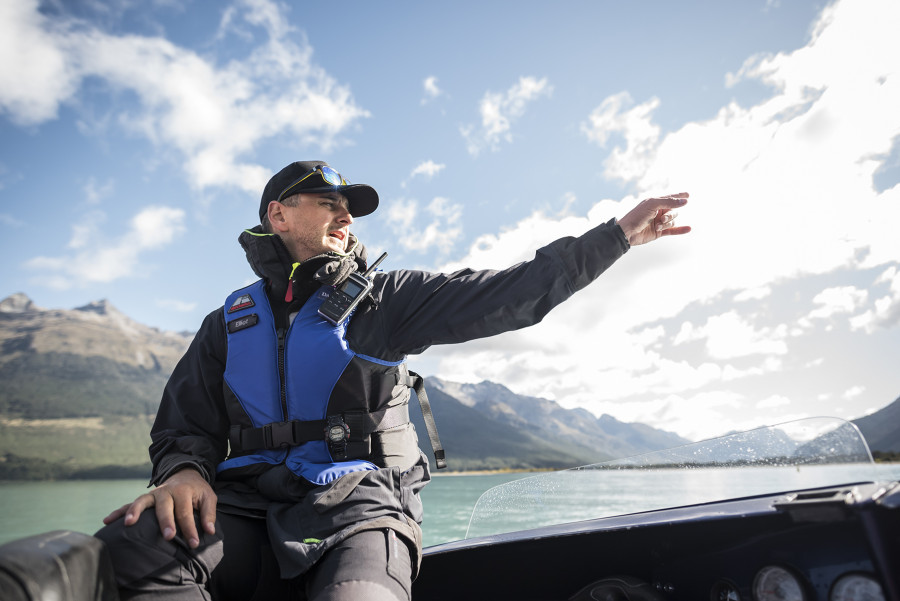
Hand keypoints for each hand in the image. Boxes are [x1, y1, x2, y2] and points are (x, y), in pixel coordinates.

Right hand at [102, 467, 216, 548]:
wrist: (185, 474)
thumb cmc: (197, 491)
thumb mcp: (209, 497)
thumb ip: (209, 513)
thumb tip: (209, 531)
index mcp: (183, 491)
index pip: (186, 512)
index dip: (190, 529)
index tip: (194, 544)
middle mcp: (166, 491)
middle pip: (165, 507)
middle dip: (166, 521)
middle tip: (168, 536)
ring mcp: (153, 495)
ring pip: (142, 501)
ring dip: (135, 511)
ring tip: (128, 523)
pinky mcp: (145, 499)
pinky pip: (130, 504)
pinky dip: (119, 511)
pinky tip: (107, 520)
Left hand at [617, 192, 690, 245]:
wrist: (627, 232)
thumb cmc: (637, 216)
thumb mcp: (652, 205)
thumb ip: (669, 202)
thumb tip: (685, 201)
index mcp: (655, 202)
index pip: (670, 198)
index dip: (679, 196)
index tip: (688, 194)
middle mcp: (658, 211)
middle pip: (673, 211)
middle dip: (670, 215)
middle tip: (662, 218)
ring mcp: (659, 222)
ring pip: (672, 221)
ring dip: (667, 223)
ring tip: (658, 226)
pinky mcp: (659, 232)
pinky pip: (673, 230)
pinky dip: (681, 229)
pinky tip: (689, 228)